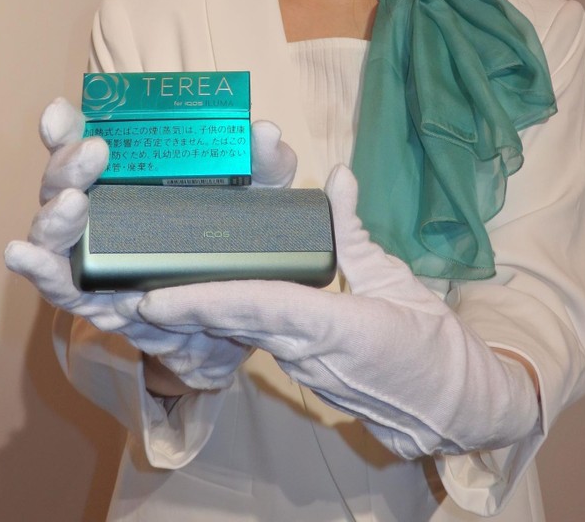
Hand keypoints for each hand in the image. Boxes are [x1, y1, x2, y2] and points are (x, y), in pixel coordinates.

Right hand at [5, 98, 297, 390]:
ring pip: (53, 230)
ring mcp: (92, 253)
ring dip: (56, 217)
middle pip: (63, 179)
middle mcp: (100, 205)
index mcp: (129, 172)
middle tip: (93, 152)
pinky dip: (38, 270)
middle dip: (68, 163)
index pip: (88, 139)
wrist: (243, 310)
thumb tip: (263, 132)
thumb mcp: (261, 193)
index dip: (67, 125)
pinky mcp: (96, 297)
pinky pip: (61, 285)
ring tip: (74, 204)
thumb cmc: (241, 235)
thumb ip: (264, 161)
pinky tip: (22, 254)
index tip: (61, 112)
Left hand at [139, 165, 539, 457]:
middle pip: (234, 323)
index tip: (157, 297)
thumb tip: (339, 176)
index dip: (205, 301)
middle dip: (182, 310)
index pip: (258, 308)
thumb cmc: (433, 345)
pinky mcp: (305, 371)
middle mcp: (307, 353)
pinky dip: (225, 323)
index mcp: (334, 327)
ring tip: (153, 290)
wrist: (454, 408)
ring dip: (197, 317)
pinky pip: (257, 342)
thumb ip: (357, 229)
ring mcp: (303, 368)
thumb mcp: (396, 279)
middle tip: (130, 289)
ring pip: (240, 335)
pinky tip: (200, 303)